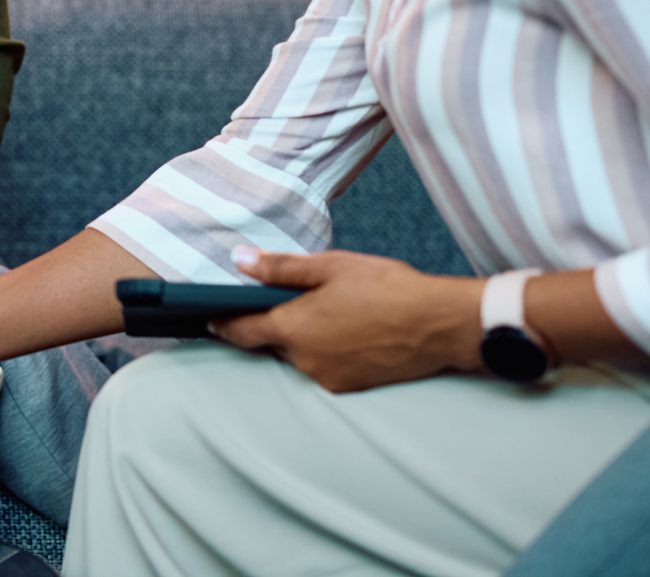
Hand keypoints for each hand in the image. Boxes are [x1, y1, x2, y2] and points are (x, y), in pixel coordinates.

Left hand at [213, 246, 483, 392]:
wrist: (441, 325)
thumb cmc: (387, 288)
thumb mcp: (330, 267)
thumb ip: (280, 268)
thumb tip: (240, 261)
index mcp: (294, 329)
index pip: (241, 333)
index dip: (223, 324)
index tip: (209, 317)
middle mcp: (306, 361)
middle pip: (270, 345)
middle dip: (268, 325)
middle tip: (277, 301)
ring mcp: (329, 378)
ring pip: (298, 357)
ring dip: (299, 338)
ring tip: (321, 311)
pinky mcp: (351, 387)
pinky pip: (323, 368)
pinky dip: (323, 351)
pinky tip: (343, 330)